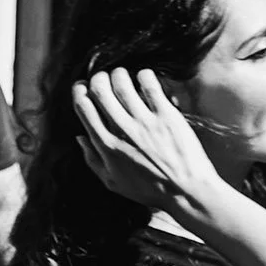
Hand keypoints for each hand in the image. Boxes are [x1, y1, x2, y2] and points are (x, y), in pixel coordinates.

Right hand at [72, 68, 224, 213]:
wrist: (186, 190)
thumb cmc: (150, 189)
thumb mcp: (112, 182)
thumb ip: (92, 159)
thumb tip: (80, 137)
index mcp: (106, 145)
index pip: (84, 108)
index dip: (79, 92)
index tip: (82, 88)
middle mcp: (123, 130)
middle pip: (100, 91)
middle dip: (97, 79)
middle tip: (102, 79)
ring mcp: (145, 122)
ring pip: (123, 84)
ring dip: (118, 75)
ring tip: (121, 76)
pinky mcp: (167, 116)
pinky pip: (151, 86)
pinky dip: (144, 76)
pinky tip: (143, 77)